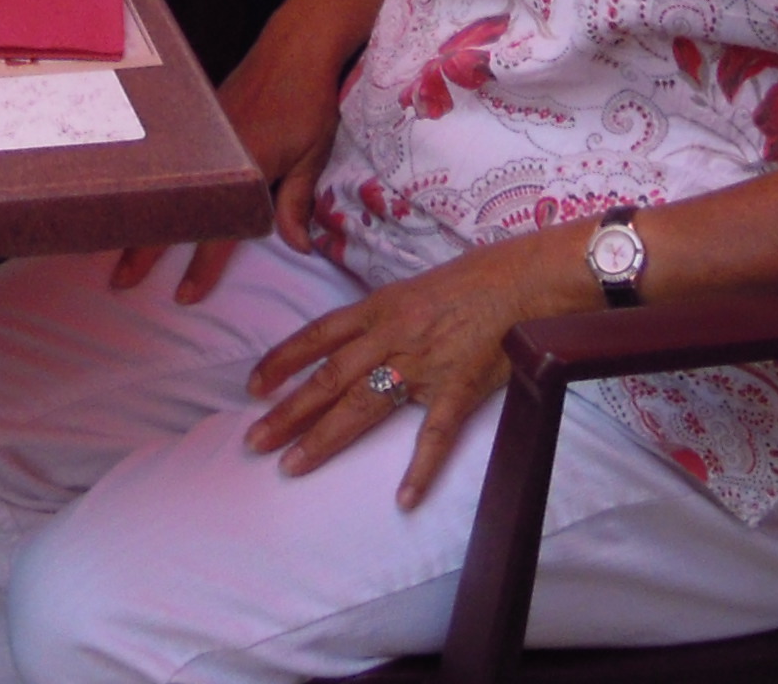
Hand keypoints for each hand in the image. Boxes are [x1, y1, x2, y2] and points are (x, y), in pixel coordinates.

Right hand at [113, 21, 346, 302]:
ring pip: (163, 186)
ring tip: (114, 244)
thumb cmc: (310, 100)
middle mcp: (213, 153)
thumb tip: (297, 249)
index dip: (202, 267)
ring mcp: (202, 135)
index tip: (184, 297)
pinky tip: (135, 196)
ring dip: (140, 217)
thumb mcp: (312, 155)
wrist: (295, 43)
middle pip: (173, 212)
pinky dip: (150, 184)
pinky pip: (170, 162)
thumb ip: (297, 202)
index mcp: (243, 167)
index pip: (218, 231)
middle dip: (145, 250)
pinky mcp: (199, 119)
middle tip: (120, 282)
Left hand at [243, 235, 573, 509]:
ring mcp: (423, 364)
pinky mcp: (459, 387)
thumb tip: (357, 339)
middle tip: (254, 441)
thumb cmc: (473, 280)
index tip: (253, 386)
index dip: (282, 360)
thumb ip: (384, 316)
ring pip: (363, 404)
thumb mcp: (414, 287)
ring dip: (325, 438)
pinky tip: (404, 498)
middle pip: (329, 378)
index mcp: (378, 308)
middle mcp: (391, 336)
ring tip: (293, 465)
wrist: (524, 279)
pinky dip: (421, 467)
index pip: (318, 336)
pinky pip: (436, 433)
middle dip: (288, 410)